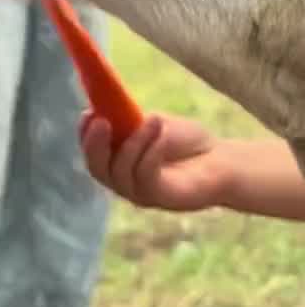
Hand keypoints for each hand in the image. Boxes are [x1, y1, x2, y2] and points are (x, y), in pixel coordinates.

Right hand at [81, 111, 228, 211]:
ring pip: (121, 172)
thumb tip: (109, 109)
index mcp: (117, 161)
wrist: (222, 161)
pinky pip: (145, 176)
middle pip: (97, 168)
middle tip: (102, 121)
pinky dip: (150, 153)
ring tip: (152, 120)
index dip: (85, 134)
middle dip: (95, 145)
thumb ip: (131, 122)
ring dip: (134, 143)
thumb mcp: (155, 124)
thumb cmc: (188, 142)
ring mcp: (139, 192)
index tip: (88, 112)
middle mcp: (123, 181)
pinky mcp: (158, 198)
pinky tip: (161, 135)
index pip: (92, 152)